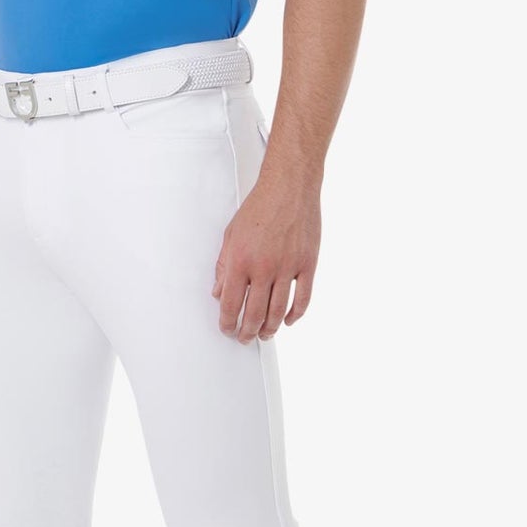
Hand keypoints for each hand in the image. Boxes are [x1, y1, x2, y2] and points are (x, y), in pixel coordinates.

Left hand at [211, 178, 320, 341]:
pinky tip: (287, 321)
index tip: (227, 329)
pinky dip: (295, 315)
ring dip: (269, 328)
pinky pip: (302, 299)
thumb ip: (224, 266)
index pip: (230, 303)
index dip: (227, 322)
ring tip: (264, 335)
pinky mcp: (307, 265)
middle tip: (244, 338)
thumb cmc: (260, 207)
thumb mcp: (231, 235)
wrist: (289, 188)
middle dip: (247, 332)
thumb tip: (218, 292)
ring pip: (277, 311)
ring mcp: (288, 268)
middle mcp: (263, 268)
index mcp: (240, 260)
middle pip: (254, 313)